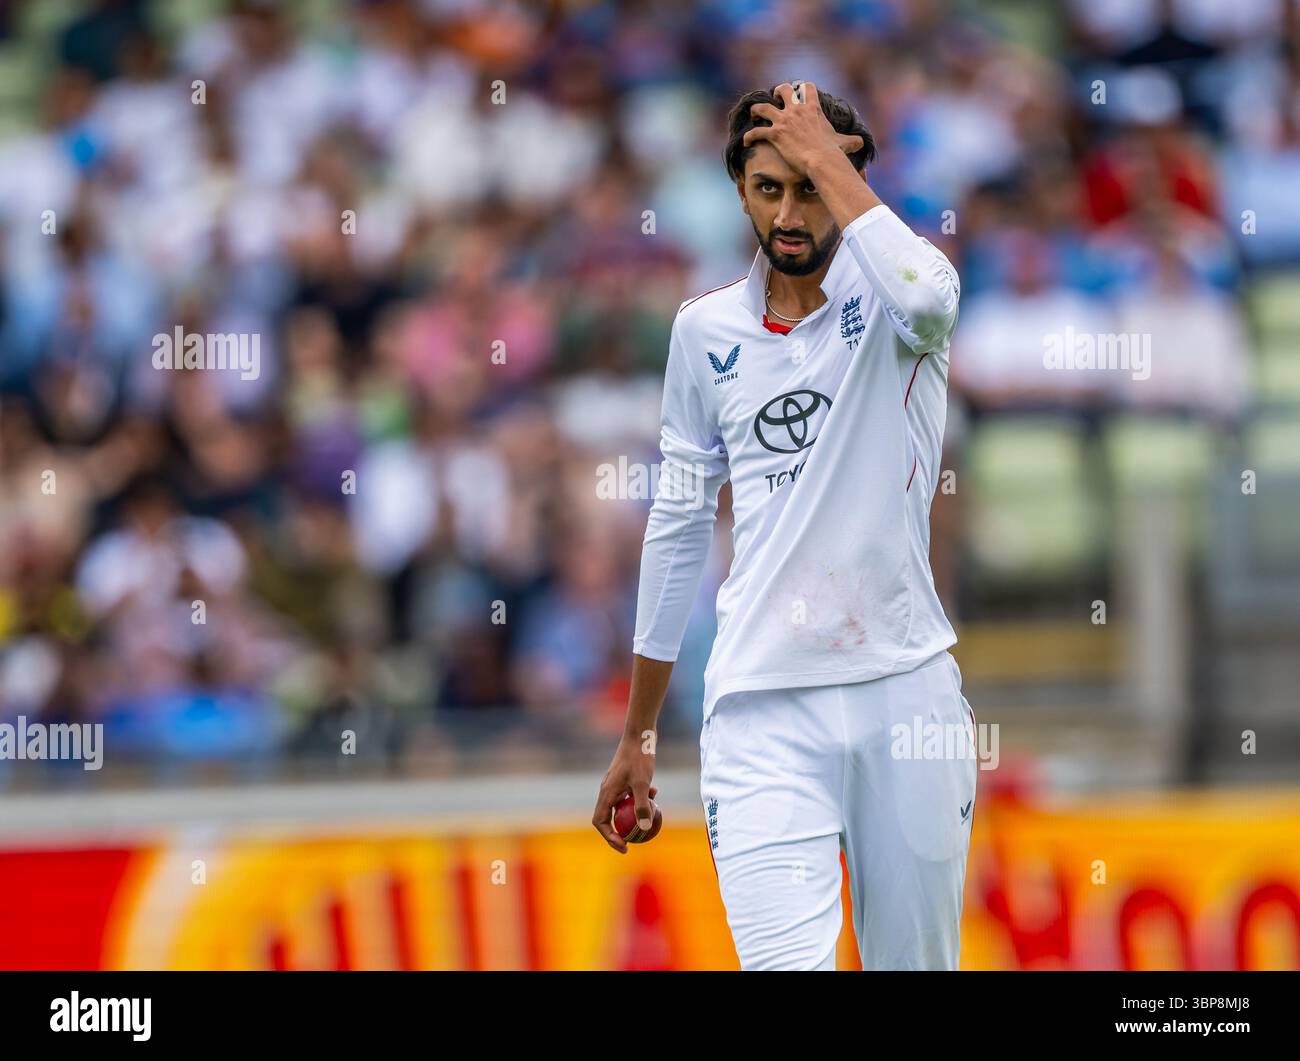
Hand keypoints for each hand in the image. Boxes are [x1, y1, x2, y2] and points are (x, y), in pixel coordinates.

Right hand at [592, 734, 657, 854]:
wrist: (639, 734)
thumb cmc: (639, 757)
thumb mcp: (643, 783)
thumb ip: (642, 806)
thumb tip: (643, 829)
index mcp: (606, 793)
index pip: (600, 822)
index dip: (609, 837)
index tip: (625, 846)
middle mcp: (608, 790)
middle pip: (609, 818)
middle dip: (621, 831)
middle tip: (635, 841)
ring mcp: (616, 784)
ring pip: (622, 806)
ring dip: (634, 813)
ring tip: (649, 816)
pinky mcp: (625, 778)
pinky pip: (629, 795)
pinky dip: (640, 798)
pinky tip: (655, 793)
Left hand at [744, 81, 861, 173]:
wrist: (822, 161)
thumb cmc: (833, 153)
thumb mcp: (845, 143)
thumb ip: (852, 140)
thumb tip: (862, 143)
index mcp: (812, 109)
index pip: (806, 87)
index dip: (800, 88)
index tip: (797, 95)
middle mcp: (796, 111)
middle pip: (783, 89)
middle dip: (777, 93)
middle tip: (775, 100)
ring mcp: (784, 121)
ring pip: (762, 107)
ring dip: (756, 110)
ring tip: (754, 116)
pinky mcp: (775, 134)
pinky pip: (755, 131)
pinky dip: (749, 136)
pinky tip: (746, 141)